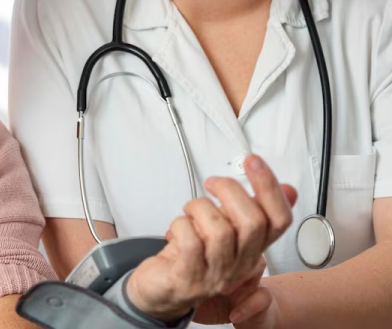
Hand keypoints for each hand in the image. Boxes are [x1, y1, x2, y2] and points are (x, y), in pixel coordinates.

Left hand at [125, 154, 296, 323]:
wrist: (163, 291)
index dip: (269, 187)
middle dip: (230, 189)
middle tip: (212, 184)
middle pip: (253, 222)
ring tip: (190, 209)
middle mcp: (239, 262)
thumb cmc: (192, 255)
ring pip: (220, 231)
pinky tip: (177, 226)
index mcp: (251, 248)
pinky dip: (180, 224)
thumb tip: (288, 190)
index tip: (252, 161)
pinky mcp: (189, 277)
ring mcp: (215, 273)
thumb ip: (253, 209)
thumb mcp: (227, 228)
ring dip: (200, 207)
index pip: (278, 220)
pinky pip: (190, 242)